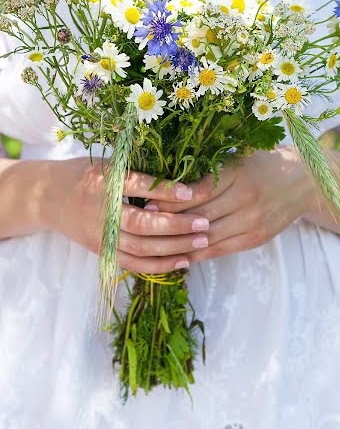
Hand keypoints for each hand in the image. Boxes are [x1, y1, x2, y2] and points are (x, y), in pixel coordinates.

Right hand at [43, 158, 209, 271]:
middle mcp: (100, 211)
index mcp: (102, 181)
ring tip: (201, 241)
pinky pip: (133, 264)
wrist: (46, 196)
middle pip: (141, 224)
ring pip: (141, 248)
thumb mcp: (106, 163)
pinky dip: (159, 266)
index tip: (190, 192)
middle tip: (204, 223)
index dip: (164, 190)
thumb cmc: (84, 173)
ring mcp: (100, 235)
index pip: (136, 186)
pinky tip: (183, 261)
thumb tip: (180, 175)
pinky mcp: (102, 251)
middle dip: (176, 225)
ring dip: (174, 247)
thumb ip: (136, 170)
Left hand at [146, 147, 316, 263]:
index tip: (146, 204)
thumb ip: (207, 173)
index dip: (169, 201)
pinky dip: (198, 254)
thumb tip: (167, 187)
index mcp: (236, 173)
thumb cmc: (261, 164)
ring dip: (179, 243)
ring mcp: (252, 221)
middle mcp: (245, 198)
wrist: (302, 181)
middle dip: (168, 224)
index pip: (196, 192)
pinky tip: (179, 255)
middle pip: (199, 217)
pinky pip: (221, 250)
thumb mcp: (235, 160)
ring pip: (207, 238)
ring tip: (153, 245)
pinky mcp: (256, 238)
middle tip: (141, 227)